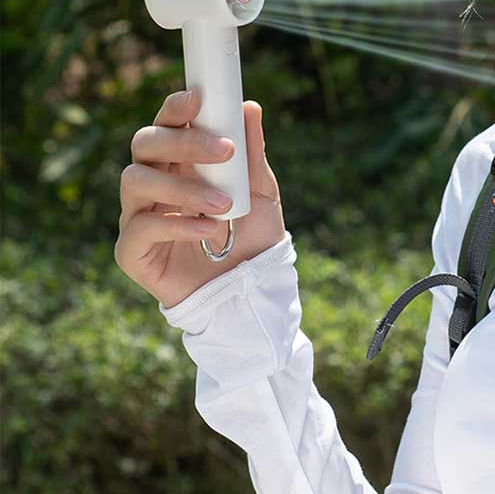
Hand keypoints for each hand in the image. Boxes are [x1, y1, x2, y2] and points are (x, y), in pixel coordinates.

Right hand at [115, 90, 285, 307]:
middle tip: (224, 151)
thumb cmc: (250, 239)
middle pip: (144, 145)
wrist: (249, 290)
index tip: (197, 99)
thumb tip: (249, 108)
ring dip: (183, 188)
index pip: (165, 126)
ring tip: (223, 205)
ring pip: (136, 182)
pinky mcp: (132, 252)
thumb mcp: (260, 194)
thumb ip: (251, 155)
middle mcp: (153, 185)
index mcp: (179, 165)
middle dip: (183, 143)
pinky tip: (208, 229)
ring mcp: (137, 217)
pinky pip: (141, 228)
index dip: (174, 109)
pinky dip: (177, 225)